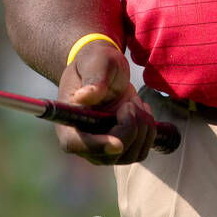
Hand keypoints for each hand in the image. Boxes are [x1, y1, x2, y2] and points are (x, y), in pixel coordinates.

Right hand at [55, 39, 156, 164]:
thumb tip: (86, 95)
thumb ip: (93, 76)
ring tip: (134, 102)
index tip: (117, 142)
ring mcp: (103, 148)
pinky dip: (149, 131)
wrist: (106, 70)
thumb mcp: (96, 61)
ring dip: (142, 127)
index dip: (96, 146)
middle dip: (130, 127)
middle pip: (109, 153)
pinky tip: (140, 111)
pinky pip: (141, 151)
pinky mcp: (122, 148)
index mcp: (68, 121)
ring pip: (130, 154)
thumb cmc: (96, 62)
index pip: (75, 144)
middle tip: (131, 102)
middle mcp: (83, 141)